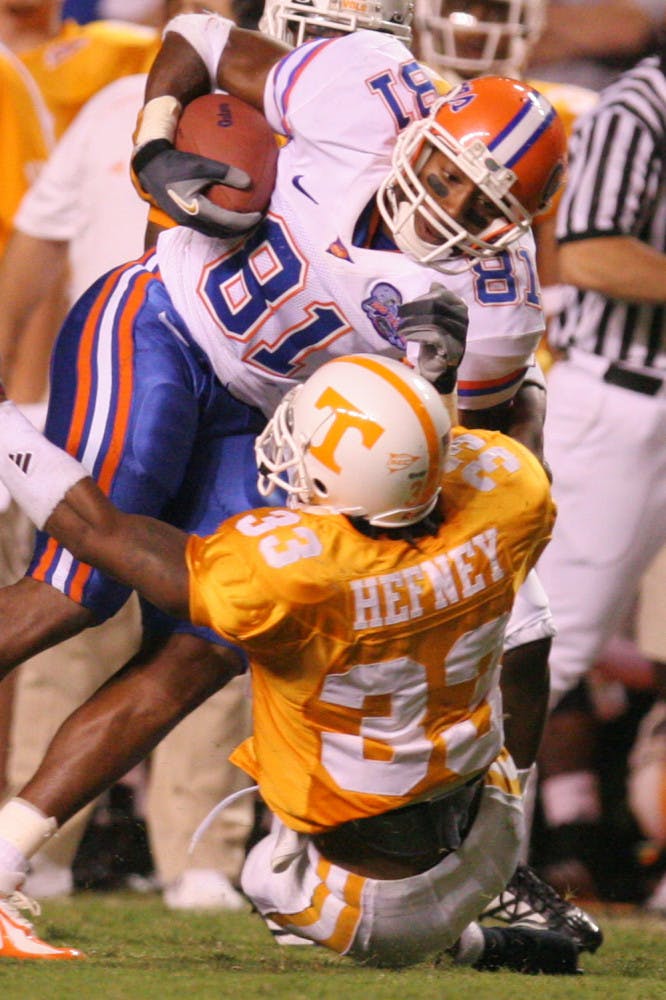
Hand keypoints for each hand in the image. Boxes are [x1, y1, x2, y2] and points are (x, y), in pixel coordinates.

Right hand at [131, 139, 261, 237]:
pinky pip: (206, 228)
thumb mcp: (202, 165)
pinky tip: (226, 217)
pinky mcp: (182, 219)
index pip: (229, 222)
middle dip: (241, 229)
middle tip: (256, 220)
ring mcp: (185, 222)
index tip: (259, 214)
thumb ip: (226, 173)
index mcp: (197, 210)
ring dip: (230, 230)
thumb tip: (249, 182)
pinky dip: (220, 226)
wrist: (149, 167)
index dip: (246, 221)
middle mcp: (191, 221)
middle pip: (223, 232)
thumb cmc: (176, 163)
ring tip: (244, 222)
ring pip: (214, 233)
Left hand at [398, 284, 467, 393]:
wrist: (437, 371)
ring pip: (434, 321)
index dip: (423, 298)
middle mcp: (463, 320)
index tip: (408, 304)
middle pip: (436, 307)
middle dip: (414, 309)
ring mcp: (460, 335)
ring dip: (413, 323)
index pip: (442, 295)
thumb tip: (434, 283)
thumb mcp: (433, 319)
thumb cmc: (433, 343)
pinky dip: (417, 335)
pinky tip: (407, 337)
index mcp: (460, 309)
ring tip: (401, 328)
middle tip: (400, 314)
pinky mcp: (453, 349)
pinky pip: (434, 336)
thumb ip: (435, 302)